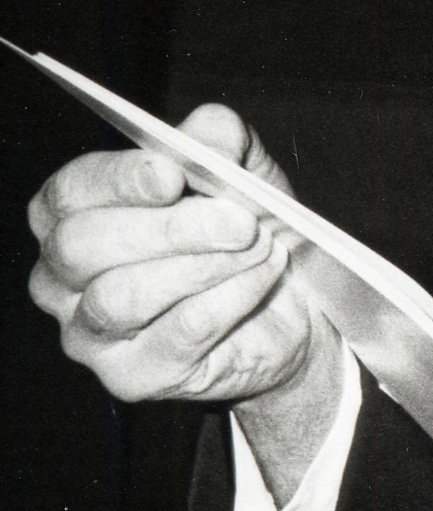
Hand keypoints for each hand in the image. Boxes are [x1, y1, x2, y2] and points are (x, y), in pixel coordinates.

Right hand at [26, 105, 348, 495]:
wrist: (292, 311)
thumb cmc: (246, 235)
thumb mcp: (240, 173)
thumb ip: (218, 142)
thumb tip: (205, 132)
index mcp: (71, 218)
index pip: (66, 195)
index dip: (116, 180)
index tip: (172, 174)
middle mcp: (62, 279)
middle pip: (83, 247)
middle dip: (168, 228)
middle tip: (240, 221)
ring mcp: (90, 335)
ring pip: (121, 296)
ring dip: (203, 266)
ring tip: (261, 248)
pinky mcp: (133, 377)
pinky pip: (174, 335)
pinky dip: (228, 299)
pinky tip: (263, 277)